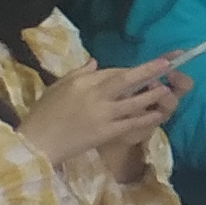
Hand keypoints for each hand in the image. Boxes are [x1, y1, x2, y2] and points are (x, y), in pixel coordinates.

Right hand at [15, 57, 184, 166]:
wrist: (37, 143)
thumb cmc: (43, 114)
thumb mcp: (57, 87)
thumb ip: (78, 73)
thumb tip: (95, 61)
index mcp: (82, 82)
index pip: (112, 72)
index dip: (134, 69)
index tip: (149, 65)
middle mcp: (95, 95)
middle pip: (126, 80)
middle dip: (149, 71)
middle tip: (168, 64)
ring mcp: (102, 114)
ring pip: (134, 102)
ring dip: (153, 95)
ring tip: (167, 89)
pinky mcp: (106, 132)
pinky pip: (131, 123)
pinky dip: (146, 118)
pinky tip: (158, 114)